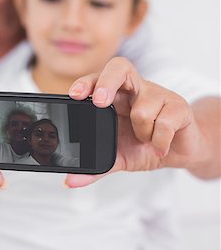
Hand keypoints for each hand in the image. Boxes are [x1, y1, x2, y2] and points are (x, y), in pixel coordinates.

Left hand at [66, 57, 201, 187]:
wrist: (180, 152)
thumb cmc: (145, 146)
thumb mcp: (117, 157)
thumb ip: (96, 166)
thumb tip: (70, 181)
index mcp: (115, 95)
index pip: (98, 78)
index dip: (86, 82)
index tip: (74, 95)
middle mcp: (135, 88)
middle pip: (119, 68)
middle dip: (106, 83)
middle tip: (99, 103)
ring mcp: (158, 94)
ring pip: (141, 111)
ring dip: (142, 134)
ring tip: (146, 139)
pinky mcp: (178, 106)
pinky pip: (163, 124)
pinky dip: (159, 142)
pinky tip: (160, 146)